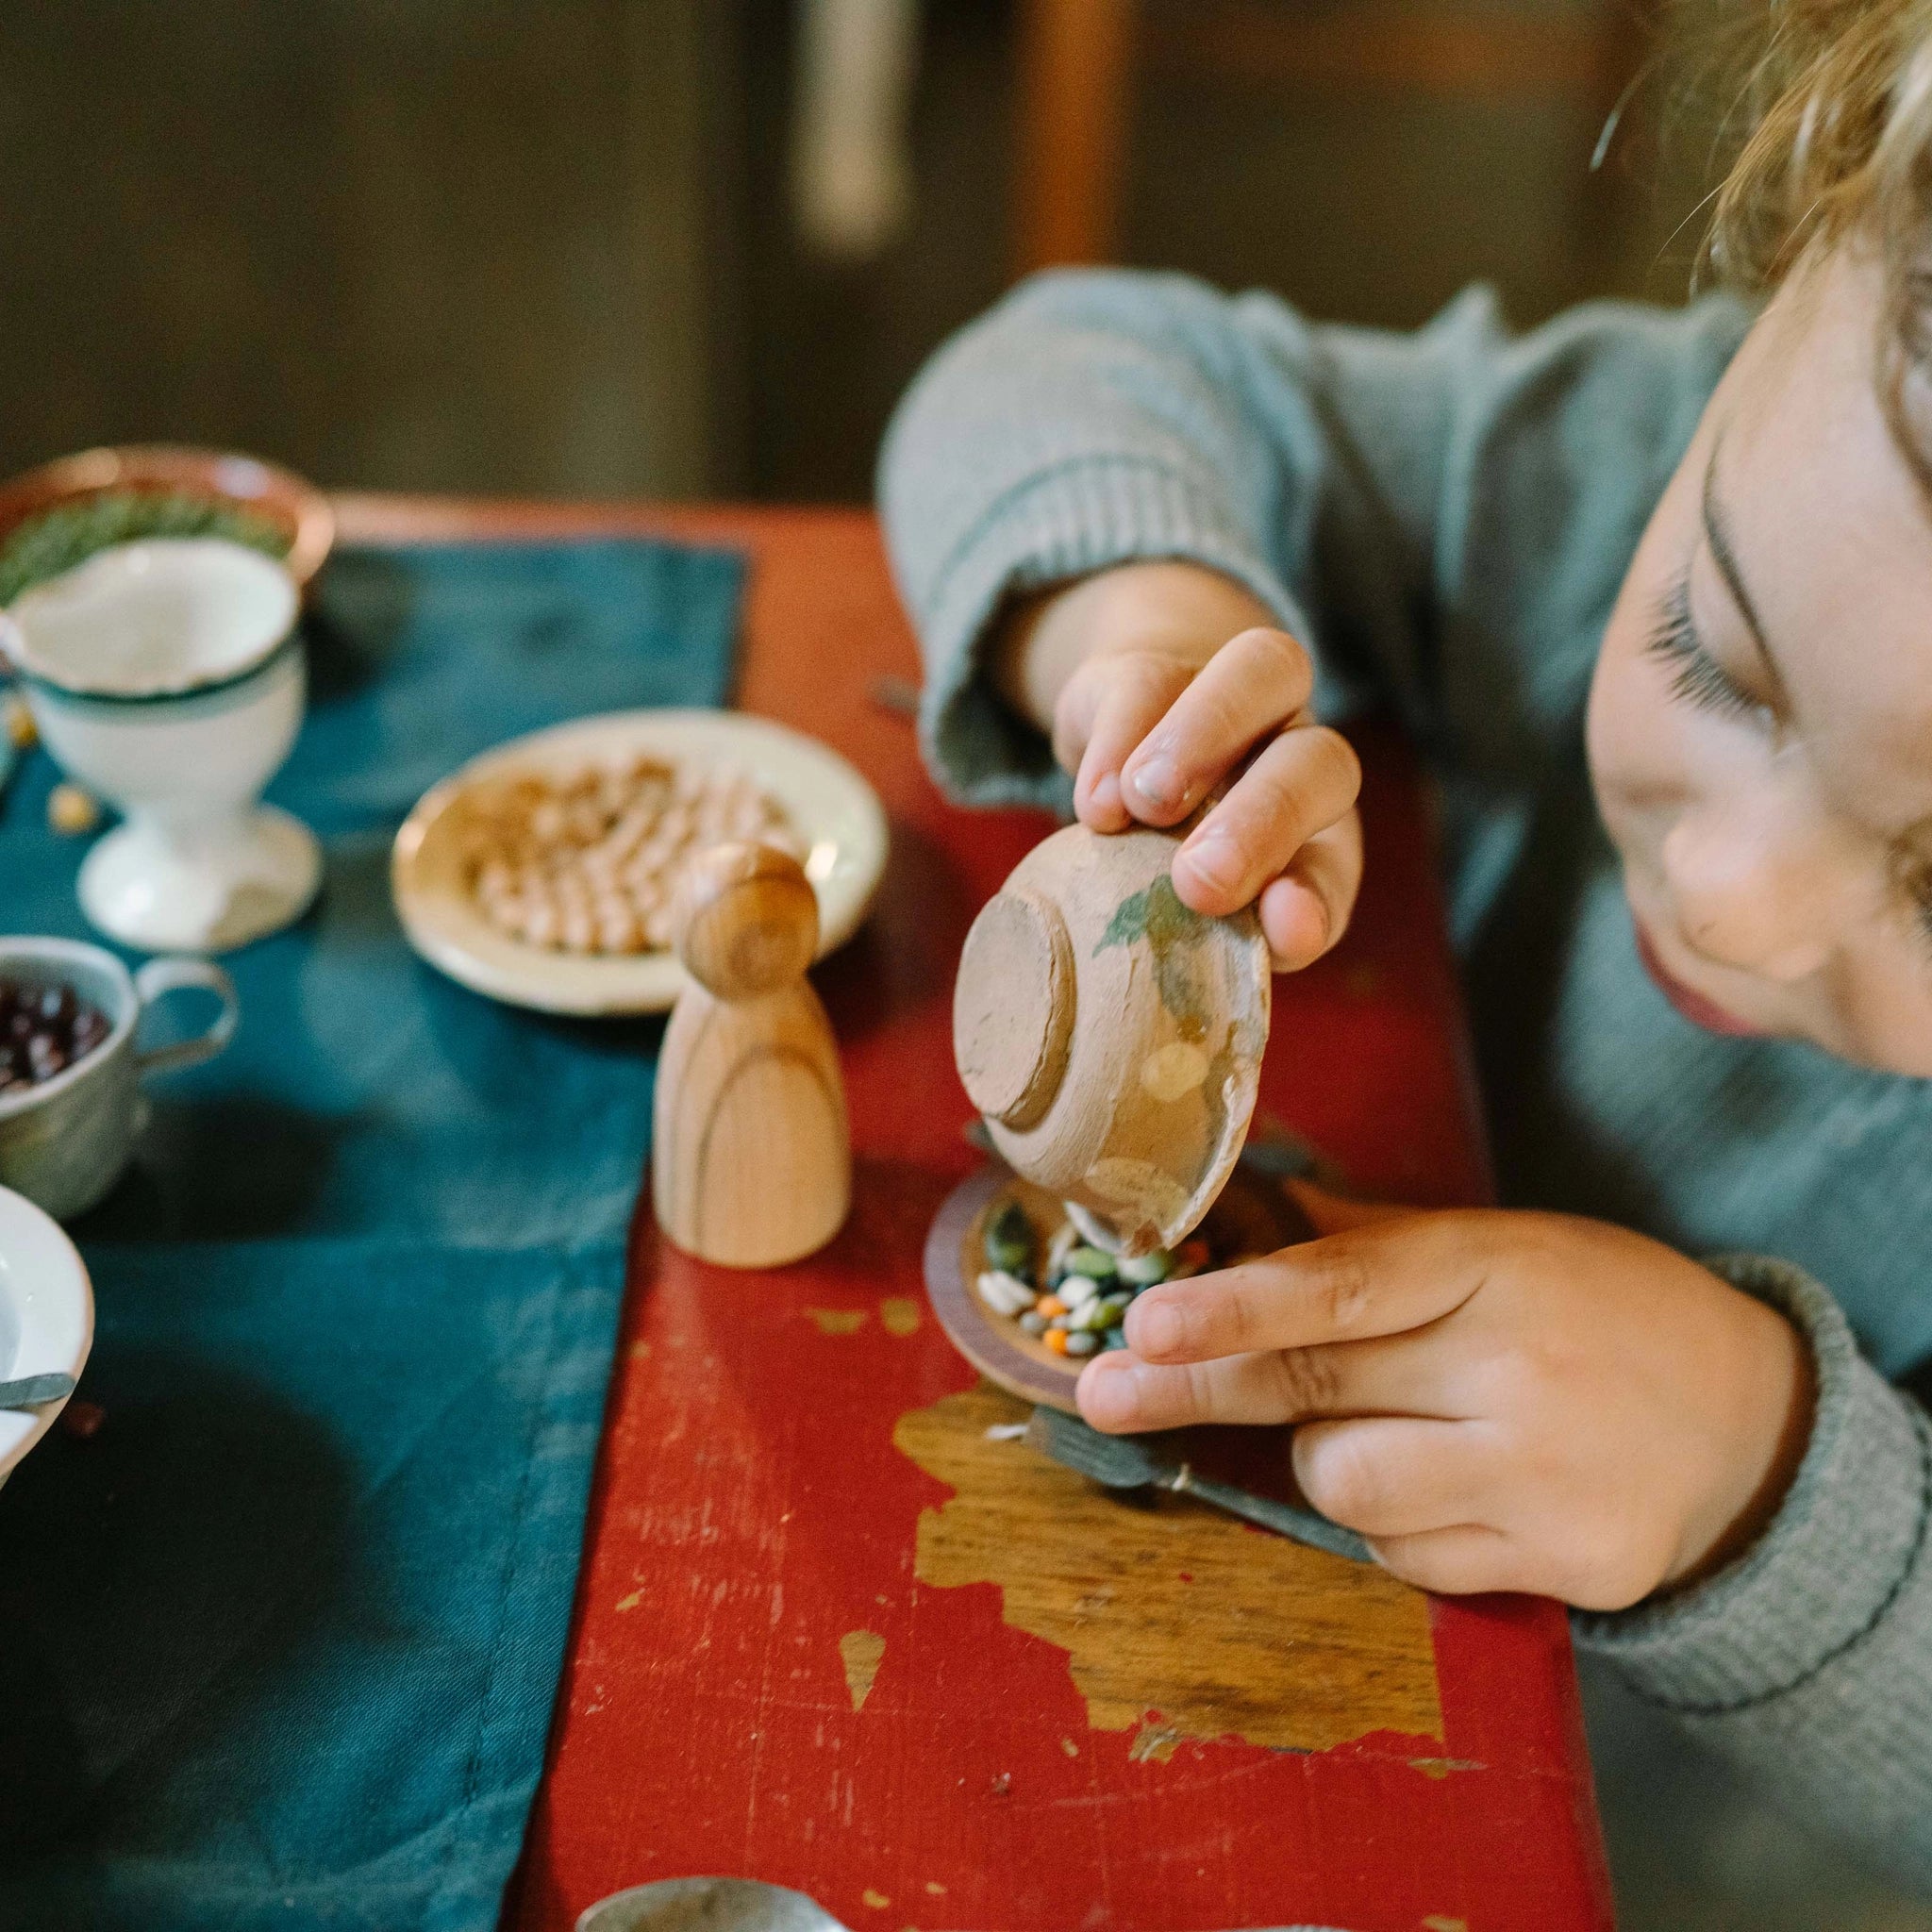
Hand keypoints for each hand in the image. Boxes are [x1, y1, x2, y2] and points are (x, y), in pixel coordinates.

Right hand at [995, 562, 1362, 969]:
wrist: (1121, 740)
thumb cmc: (1158, 858)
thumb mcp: (1185, 910)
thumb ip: (1207, 935)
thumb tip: (1198, 960)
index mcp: (1313, 838)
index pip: (1334, 866)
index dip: (1316, 899)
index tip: (1283, 932)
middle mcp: (1292, 756)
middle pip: (1321, 761)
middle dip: (1263, 822)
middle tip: (1197, 880)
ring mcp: (1236, 699)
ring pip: (1265, 672)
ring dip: (1205, 740)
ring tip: (1141, 808)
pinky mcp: (1154, 669)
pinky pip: (1154, 678)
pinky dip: (1122, 738)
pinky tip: (1096, 799)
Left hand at [1074, 1209, 1813, 1608]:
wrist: (1748, 1424)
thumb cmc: (1595, 1310)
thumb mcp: (1500, 1246)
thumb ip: (1369, 1246)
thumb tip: (1228, 1228)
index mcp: (1500, 1268)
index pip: (1342, 1289)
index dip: (1232, 1308)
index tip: (1142, 1323)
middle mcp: (1521, 1375)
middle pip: (1316, 1389)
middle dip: (1196, 1389)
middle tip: (1103, 1392)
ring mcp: (1547, 1483)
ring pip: (1346, 1487)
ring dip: (1329, 1460)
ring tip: (1393, 1427)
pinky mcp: (1567, 1570)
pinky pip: (1405, 1560)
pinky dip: (1397, 1524)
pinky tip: (1454, 1485)